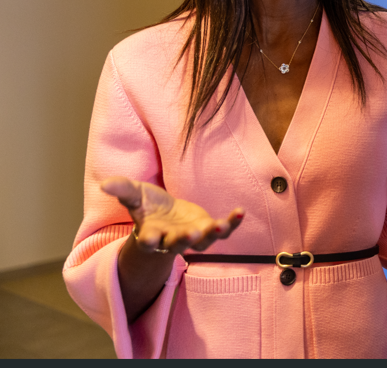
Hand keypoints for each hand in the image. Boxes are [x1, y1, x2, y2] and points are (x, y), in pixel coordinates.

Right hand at [101, 176, 243, 254]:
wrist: (164, 214)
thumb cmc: (147, 205)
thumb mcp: (134, 195)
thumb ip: (122, 190)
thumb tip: (104, 183)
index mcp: (151, 234)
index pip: (149, 242)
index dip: (150, 241)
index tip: (150, 239)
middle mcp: (171, 240)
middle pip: (178, 244)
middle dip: (184, 240)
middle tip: (191, 233)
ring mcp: (192, 236)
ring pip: (203, 242)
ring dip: (212, 235)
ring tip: (220, 225)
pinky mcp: (207, 229)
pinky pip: (223, 230)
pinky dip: (232, 223)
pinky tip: (239, 212)